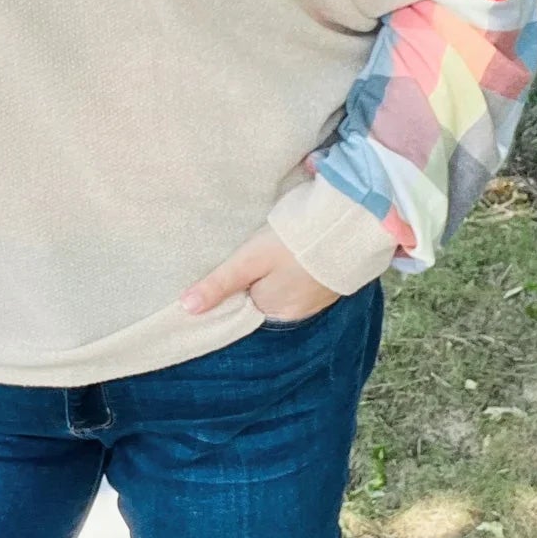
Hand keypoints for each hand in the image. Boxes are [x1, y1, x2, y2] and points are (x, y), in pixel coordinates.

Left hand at [179, 224, 341, 322]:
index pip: (244, 306)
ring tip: (270, 248)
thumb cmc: (294, 244)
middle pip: (264, 296)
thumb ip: (220, 284)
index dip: (234, 288)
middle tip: (249, 252)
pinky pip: (304, 278)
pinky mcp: (331, 280)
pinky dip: (296, 267)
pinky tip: (293, 249)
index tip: (228, 269)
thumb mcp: (250, 260)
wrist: (350, 225)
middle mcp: (297, 311)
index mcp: (275, 311)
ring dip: (276, 271)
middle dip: (255, 278)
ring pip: (285, 286)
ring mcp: (317, 297)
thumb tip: (186, 308)